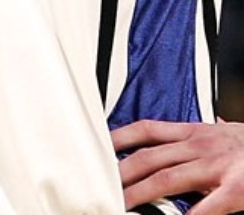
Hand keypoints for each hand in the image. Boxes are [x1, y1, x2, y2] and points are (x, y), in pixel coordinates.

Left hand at [111, 119, 243, 214]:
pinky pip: (207, 205)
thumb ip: (203, 132)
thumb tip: (193, 125)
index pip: (147, 130)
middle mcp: (199, 146)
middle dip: (122, 172)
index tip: (100, 147)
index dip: (120, 137)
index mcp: (194, 133)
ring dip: (139, 193)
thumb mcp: (223, 131)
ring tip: (121, 204)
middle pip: (149, 157)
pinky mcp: (236, 189)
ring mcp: (215, 166)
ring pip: (166, 178)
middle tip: (102, 184)